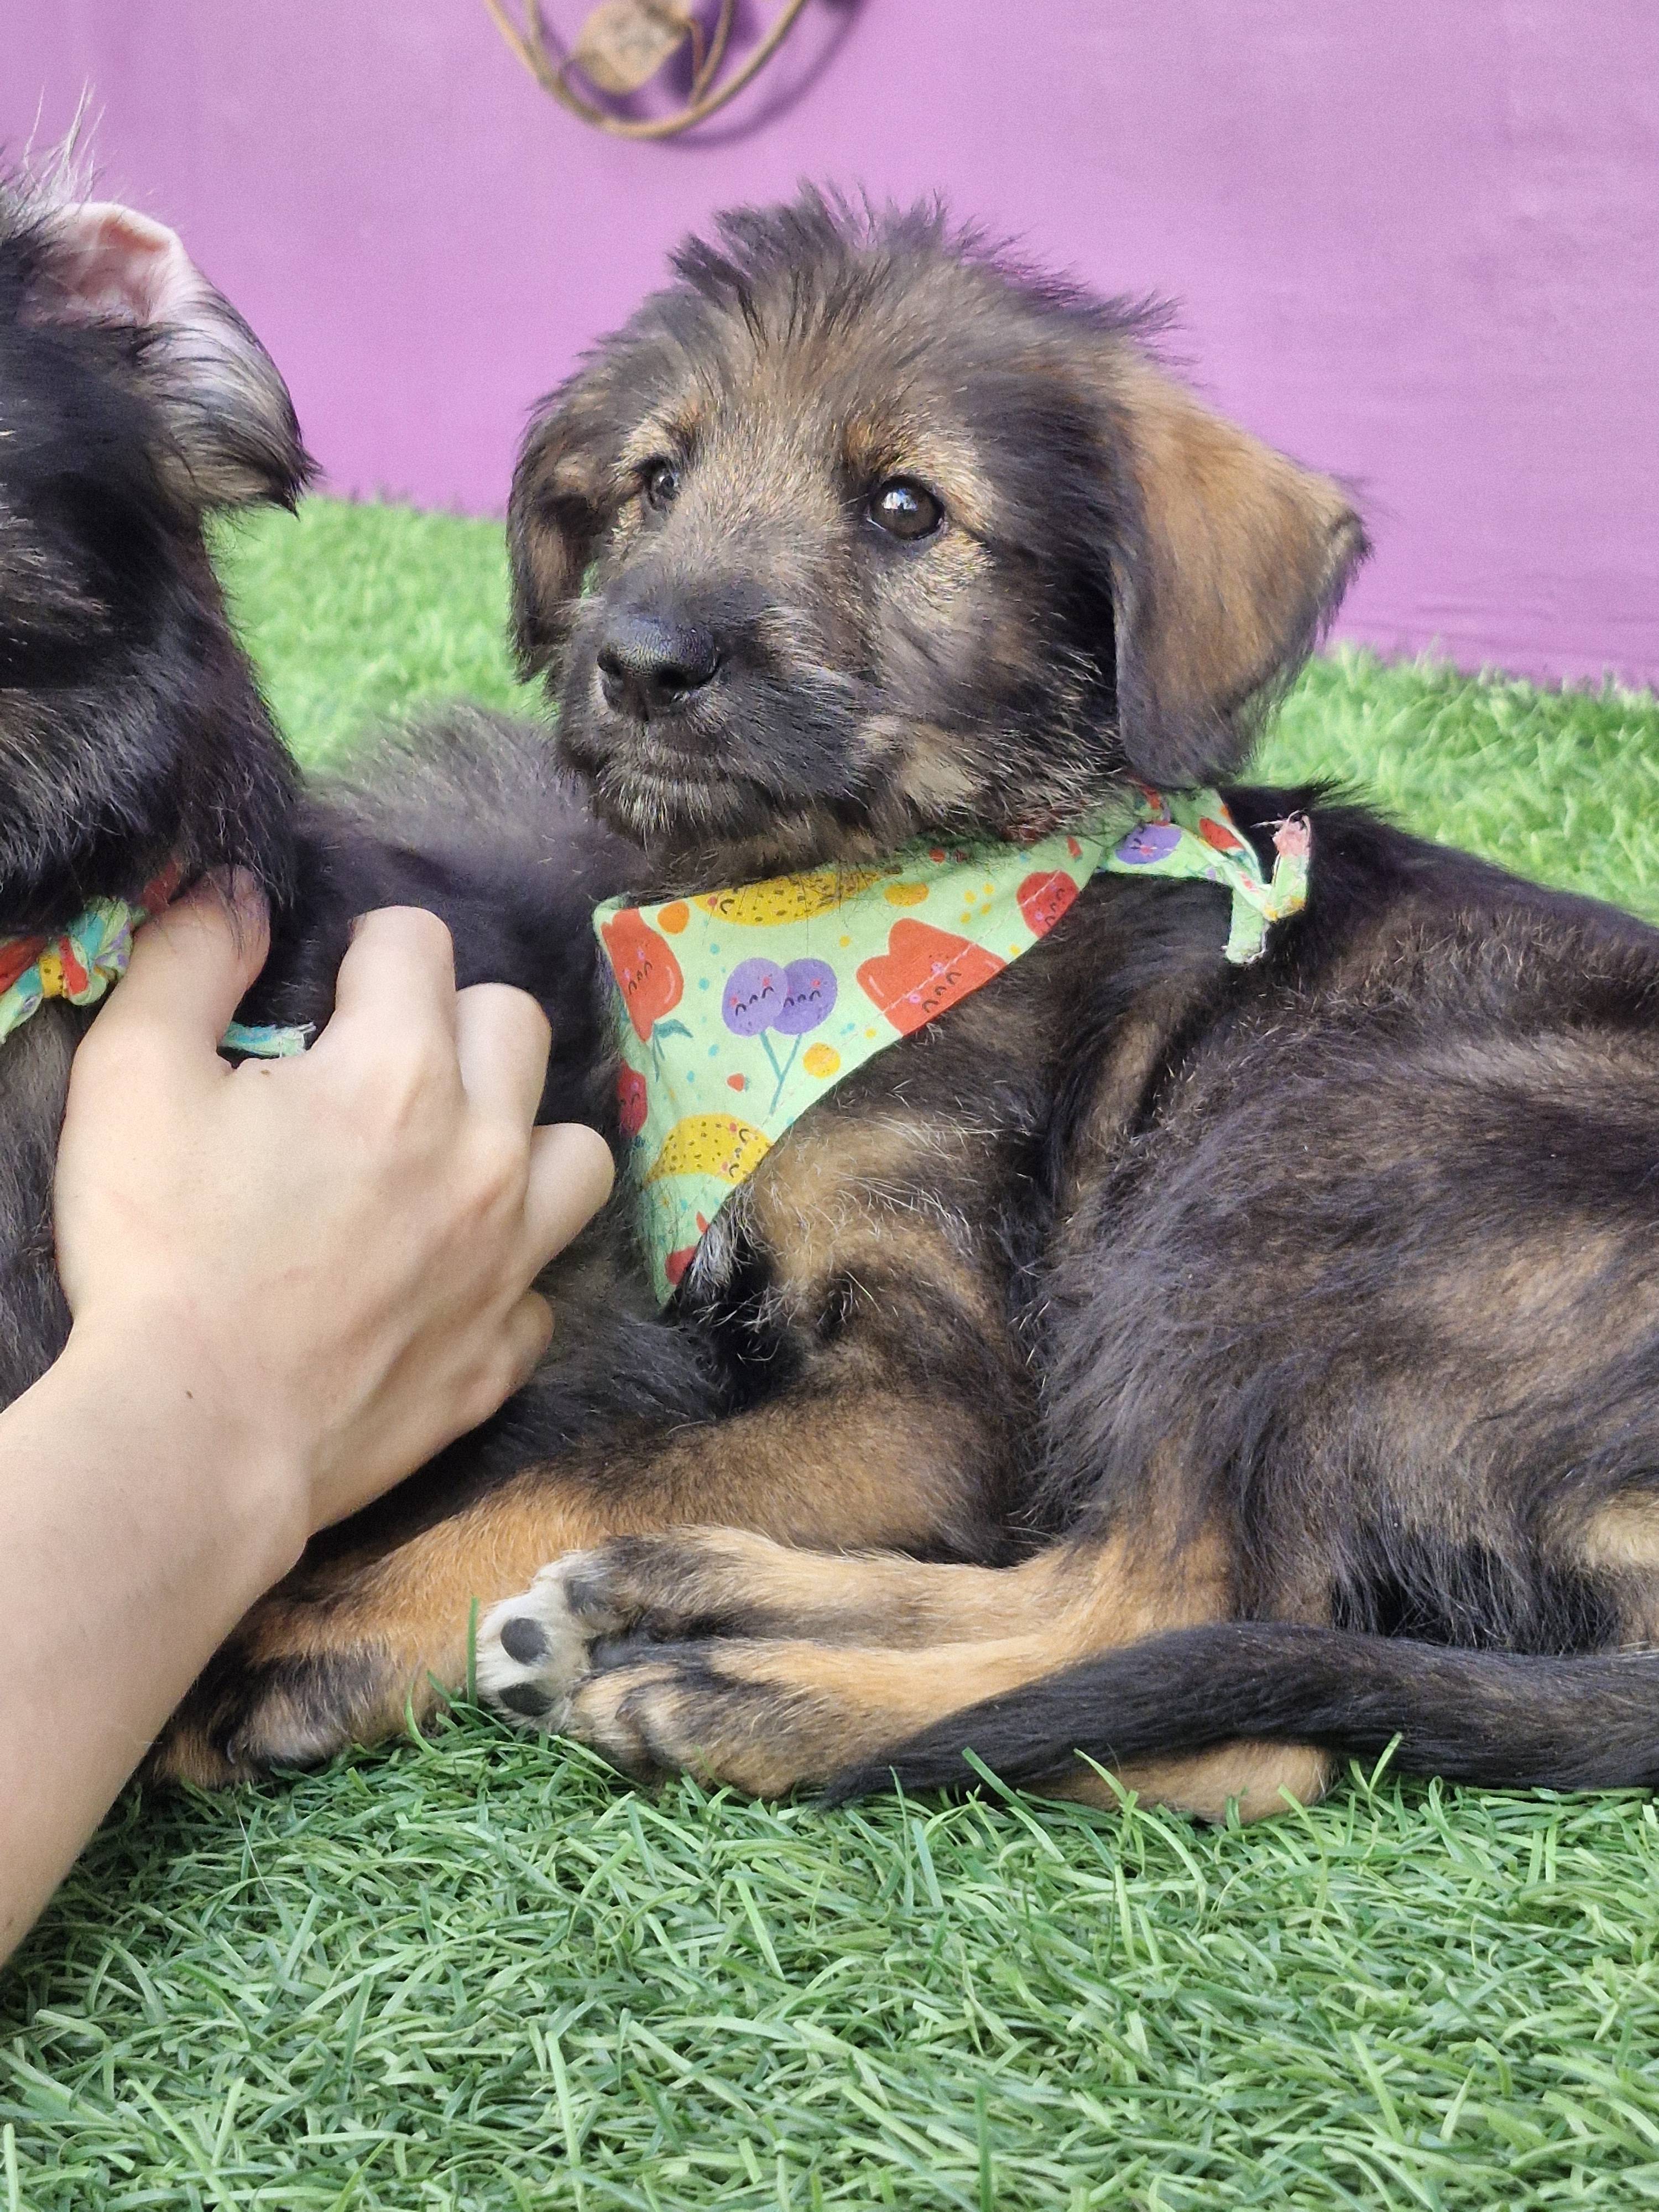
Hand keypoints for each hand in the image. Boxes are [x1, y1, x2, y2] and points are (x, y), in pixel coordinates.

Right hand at [52, 874, 612, 1560]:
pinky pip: (541, 1290)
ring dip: (522, 1139)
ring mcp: (509, 1259)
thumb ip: (188, 965)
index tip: (330, 991)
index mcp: (398, 1073)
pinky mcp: (504, 1353)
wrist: (197, 1439)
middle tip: (380, 1067)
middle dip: (453, 1022)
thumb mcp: (130, 1080)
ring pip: (578, 1153)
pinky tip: (442, 1282)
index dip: (365, 952)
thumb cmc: (159, 1254)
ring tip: (452, 1160)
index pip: (418, 942)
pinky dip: (503, 1276)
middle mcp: (483, 1154)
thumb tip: (236, 895)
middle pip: (517, 1025)